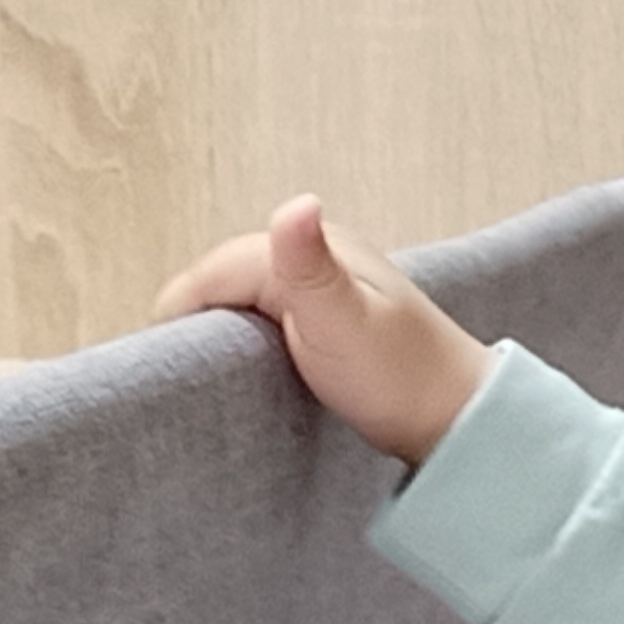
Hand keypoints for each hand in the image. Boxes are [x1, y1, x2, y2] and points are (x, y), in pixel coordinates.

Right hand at [153, 197, 489, 466]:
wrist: (459, 418)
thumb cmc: (405, 380)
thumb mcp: (345, 324)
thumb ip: (309, 267)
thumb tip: (296, 205)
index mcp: (312, 246)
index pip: (213, 271)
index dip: (181, 316)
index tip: (164, 364)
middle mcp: (314, 252)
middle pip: (221, 280)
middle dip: (196, 322)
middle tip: (181, 376)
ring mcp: (319, 281)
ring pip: (239, 299)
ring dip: (219, 331)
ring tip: (206, 375)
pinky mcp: (323, 312)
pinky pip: (264, 317)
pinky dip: (245, 340)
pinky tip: (246, 370)